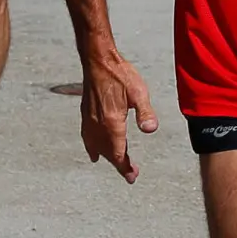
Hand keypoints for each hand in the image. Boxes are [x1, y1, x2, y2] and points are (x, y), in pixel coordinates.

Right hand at [80, 49, 156, 181]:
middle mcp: (98, 124)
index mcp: (112, 122)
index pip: (117, 153)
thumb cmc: (120, 74)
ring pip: (96, 146)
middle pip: (107, 152)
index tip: (132, 177)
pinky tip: (93, 151)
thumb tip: (150, 129)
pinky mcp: (86, 113)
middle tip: (130, 173)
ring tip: (115, 164)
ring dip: (106, 156)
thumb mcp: (139, 92)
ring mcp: (89, 119)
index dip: (124, 167)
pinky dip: (91, 147)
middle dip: (119, 164)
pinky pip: (87, 137)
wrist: (98, 60)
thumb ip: (145, 112)